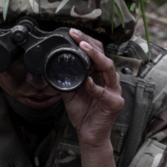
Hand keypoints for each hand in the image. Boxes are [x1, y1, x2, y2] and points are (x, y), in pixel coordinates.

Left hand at [60, 30, 124, 150]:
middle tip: (75, 34)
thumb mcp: (69, 91)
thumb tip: (52, 65)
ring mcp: (114, 91)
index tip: (72, 32)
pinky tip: (86, 81)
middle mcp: (109, 80)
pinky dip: (94, 86)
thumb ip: (65, 78)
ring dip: (95, 56)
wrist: (88, 134)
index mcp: (100, 75)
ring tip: (83, 47)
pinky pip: (104, 93)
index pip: (96, 53)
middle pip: (103, 56)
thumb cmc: (83, 112)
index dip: (85, 41)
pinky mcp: (114, 103)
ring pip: (108, 69)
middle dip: (89, 43)